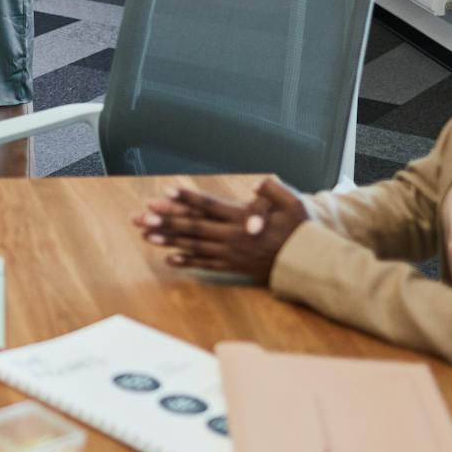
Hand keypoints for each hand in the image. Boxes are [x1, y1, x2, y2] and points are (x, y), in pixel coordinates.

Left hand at [131, 179, 308, 284]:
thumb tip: (256, 184)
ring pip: (194, 246)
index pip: (209, 206)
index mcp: (243, 219)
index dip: (187, 199)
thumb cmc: (301, 231)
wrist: (308, 264)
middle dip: (166, 221)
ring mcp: (231, 254)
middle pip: (194, 228)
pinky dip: (187, 261)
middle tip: (142, 217)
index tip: (166, 192)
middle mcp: (233, 238)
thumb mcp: (294, 205)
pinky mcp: (233, 267)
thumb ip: (274, 191)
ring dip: (169, 241)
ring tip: (146, 236)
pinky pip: (206, 264)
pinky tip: (169, 259)